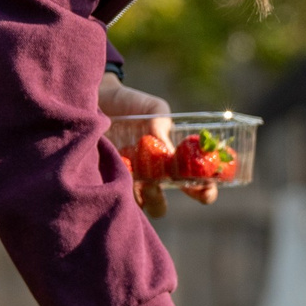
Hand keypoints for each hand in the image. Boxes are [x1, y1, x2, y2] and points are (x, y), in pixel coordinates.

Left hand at [99, 72, 213, 210]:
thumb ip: (162, 122)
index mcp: (168, 164)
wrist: (98, 98)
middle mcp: (147, 177)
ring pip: (131, 206)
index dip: (205, 193)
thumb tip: (165, 149)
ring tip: (133, 176)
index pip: (194, 187)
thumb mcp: (154, 108)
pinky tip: (115, 165)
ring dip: (132, 196)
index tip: (207, 188)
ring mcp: (124, 181)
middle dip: (159, 202)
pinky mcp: (104, 179)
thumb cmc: (131, 104)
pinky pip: (112, 194)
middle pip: (159, 208)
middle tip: (153, 185)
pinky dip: (115, 185)